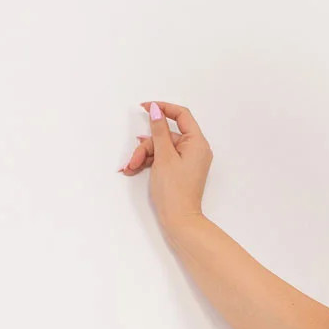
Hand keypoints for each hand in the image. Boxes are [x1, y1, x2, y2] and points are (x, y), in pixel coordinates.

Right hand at [118, 101, 212, 235]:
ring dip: (144, 156)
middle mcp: (195, 150)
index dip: (163, 108)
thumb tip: (156, 110)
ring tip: (131, 168)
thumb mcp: (163, 156)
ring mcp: (188, 160)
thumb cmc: (174, 191)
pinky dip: (149, 162)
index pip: (182, 115)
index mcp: (197, 143)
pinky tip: (134, 169)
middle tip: (134, 159)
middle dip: (147, 145)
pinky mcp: (181, 170)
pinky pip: (163, 158)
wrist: (180, 221)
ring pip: (161, 148)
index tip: (145, 107)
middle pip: (166, 135)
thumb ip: (159, 130)